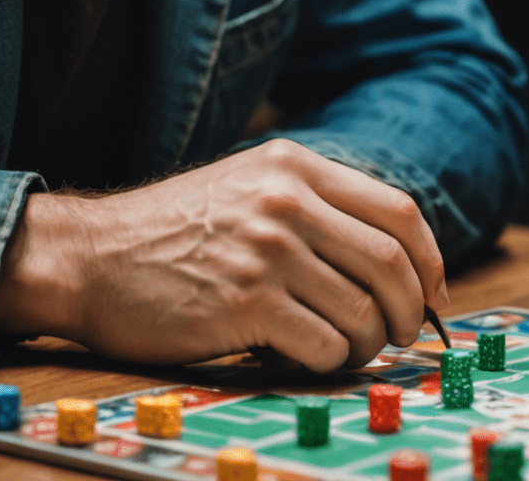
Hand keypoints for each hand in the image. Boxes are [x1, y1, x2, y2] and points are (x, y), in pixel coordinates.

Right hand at [0, 139, 446, 370]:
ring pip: (362, 309)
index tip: (436, 292)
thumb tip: (392, 256)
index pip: (396, 210)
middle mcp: (288, 202)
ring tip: (355, 350)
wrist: (92, 257)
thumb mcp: (251, 185)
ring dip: (372, 342)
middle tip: (407, 334)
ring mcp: (267, 252)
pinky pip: (322, 344)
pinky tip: (313, 358)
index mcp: (296, 167)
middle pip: (390, 261)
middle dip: (413, 307)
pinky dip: (332, 361)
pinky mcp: (245, 305)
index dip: (429, 258)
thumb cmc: (176, 230)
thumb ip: (315, 206)